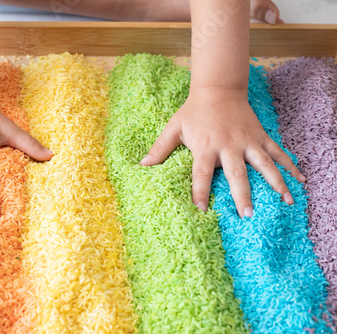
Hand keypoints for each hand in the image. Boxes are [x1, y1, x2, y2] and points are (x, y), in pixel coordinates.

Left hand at [140, 87, 305, 217]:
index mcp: (205, 146)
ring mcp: (248, 142)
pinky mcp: (260, 136)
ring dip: (276, 183)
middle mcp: (228, 146)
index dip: (199, 191)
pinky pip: (278, 152)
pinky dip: (290, 165)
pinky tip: (301, 180)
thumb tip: (141, 165)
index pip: (201, 174)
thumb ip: (160, 148)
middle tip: (248, 215)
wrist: (218, 89)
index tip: (201, 209)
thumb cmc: (193, 111)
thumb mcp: (174, 128)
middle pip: (237, 174)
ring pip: (264, 165)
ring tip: (286, 202)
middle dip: (242, 195)